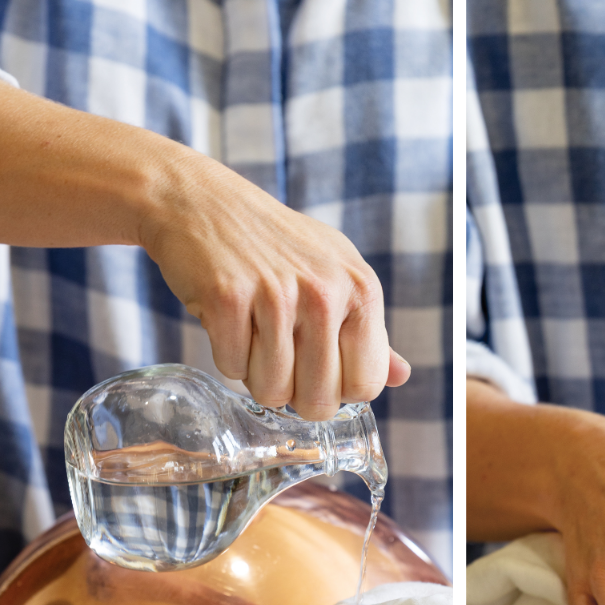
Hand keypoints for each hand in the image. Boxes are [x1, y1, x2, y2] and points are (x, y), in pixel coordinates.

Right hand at [139, 156, 408, 420]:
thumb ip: (368, 332)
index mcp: (361, 287)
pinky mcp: (228, 299)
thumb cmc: (274, 245)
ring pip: (272, 391)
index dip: (336, 390)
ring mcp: (276, 294)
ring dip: (255, 375)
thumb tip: (401, 376)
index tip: (316, 369)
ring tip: (252, 335)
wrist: (204, 203)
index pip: (365, 385)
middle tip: (278, 358)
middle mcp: (325, 291)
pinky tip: (228, 321)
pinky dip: (226, 355)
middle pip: (318, 400)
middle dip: (293, 393)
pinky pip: (231, 369)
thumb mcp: (335, 275)